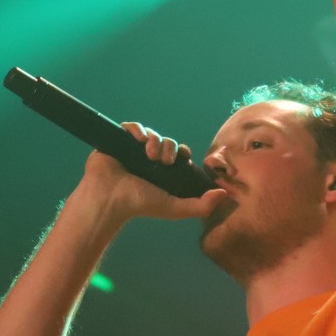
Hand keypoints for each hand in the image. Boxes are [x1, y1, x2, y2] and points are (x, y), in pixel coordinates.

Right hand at [77, 122, 227, 224]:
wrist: (111, 200)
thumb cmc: (140, 205)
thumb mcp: (175, 208)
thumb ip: (201, 206)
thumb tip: (224, 195)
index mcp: (162, 171)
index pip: (177, 153)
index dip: (181, 152)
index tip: (181, 158)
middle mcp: (147, 159)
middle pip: (166, 142)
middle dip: (169, 147)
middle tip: (164, 161)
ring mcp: (131, 150)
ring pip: (150, 134)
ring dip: (155, 140)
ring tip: (150, 154)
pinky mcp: (116, 142)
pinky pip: (130, 127)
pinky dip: (136, 129)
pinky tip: (139, 139)